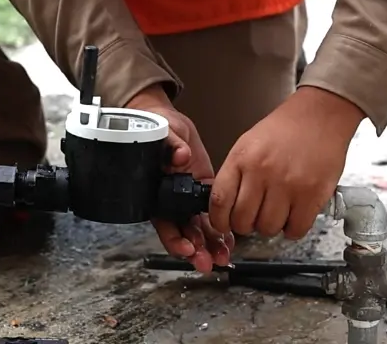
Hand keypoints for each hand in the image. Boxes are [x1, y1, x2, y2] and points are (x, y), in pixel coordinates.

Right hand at [126, 86, 233, 273]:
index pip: (163, 223)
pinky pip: (212, 215)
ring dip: (210, 245)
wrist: (169, 124)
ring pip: (198, 229)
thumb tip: (180, 156)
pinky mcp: (203, 192)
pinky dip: (221, 228)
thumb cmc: (158, 128)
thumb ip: (169, 145)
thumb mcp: (161, 132)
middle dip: (195, 250)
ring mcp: (187, 199)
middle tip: (208, 262)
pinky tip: (231, 239)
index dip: (174, 239)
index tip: (186, 248)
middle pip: (182, 233)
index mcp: (155, 192)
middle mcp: (171, 201)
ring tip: (223, 258)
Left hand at [209, 87, 364, 239]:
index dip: (219, 220)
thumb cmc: (285, 129)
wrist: (320, 115)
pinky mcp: (312, 195)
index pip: (219, 200)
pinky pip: (296, 229)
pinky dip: (293, 228)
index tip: (223, 225)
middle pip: (243, 220)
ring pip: (268, 228)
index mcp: (242, 158)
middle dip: (246, 225)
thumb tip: (226, 206)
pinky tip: (294, 215)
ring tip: (277, 212)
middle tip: (254, 217)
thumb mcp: (248, 143)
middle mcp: (262, 172)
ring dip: (271, 226)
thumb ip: (236, 173)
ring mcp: (287, 185)